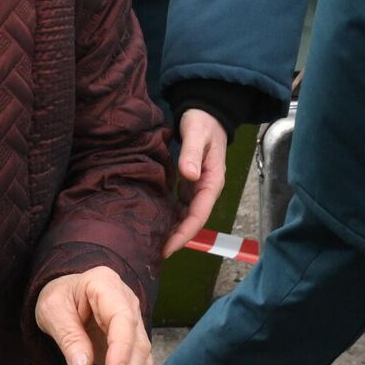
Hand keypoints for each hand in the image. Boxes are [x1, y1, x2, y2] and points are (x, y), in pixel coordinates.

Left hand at [34, 266, 157, 364]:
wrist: (67, 294)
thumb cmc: (59, 297)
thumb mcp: (52, 309)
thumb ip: (67, 335)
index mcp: (108, 288)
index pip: (123, 320)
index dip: (121, 350)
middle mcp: (129, 307)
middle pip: (138, 346)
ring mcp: (136, 328)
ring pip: (145, 363)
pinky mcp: (134, 349)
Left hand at [162, 110, 229, 257]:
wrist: (205, 112)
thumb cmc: (202, 122)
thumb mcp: (197, 133)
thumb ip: (192, 153)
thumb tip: (189, 175)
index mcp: (212, 181)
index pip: (199, 215)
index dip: (184, 234)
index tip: (168, 247)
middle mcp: (206, 188)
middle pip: (192, 220)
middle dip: (176, 238)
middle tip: (154, 253)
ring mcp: (197, 186)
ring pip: (185, 215)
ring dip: (172, 229)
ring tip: (151, 243)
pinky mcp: (189, 182)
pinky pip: (180, 204)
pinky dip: (169, 215)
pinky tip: (154, 222)